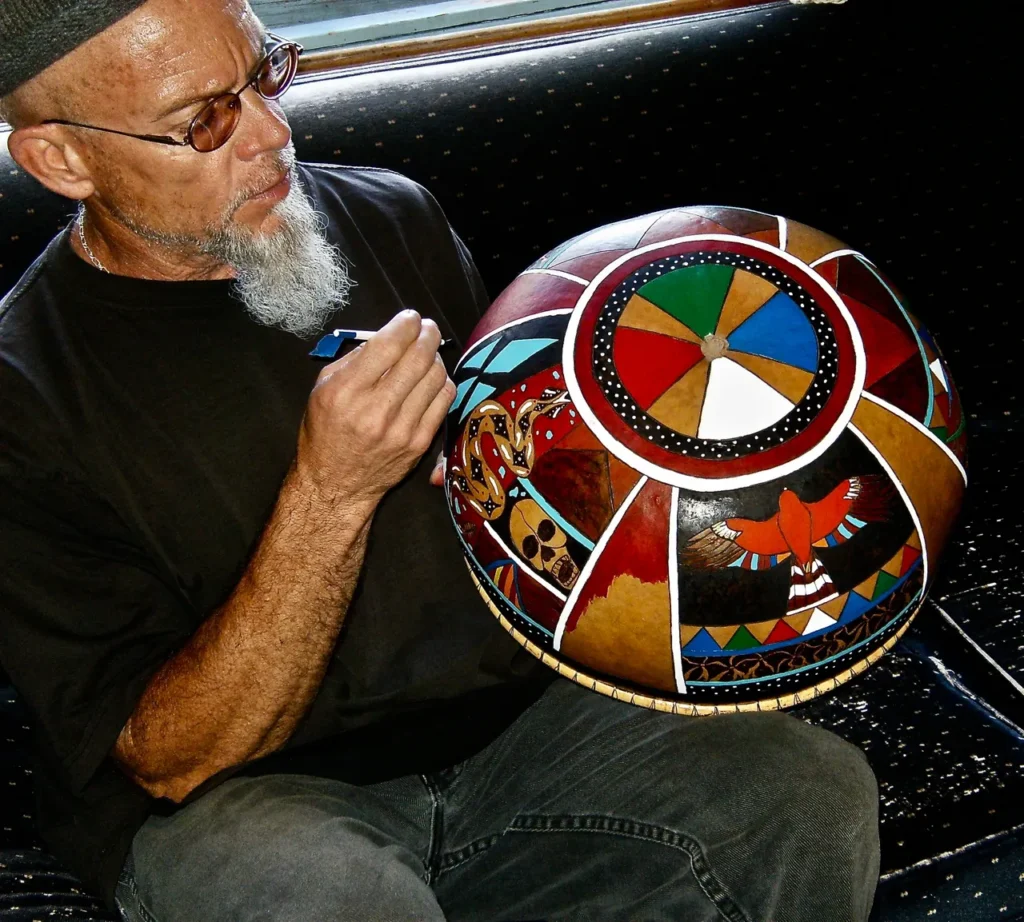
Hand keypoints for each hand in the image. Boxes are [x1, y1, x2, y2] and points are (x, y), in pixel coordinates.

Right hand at [295, 310, 455, 508]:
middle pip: (418, 357)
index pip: (389, 344)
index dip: (405, 324)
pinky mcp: (419, 443)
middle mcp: (375, 409)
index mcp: (346, 391)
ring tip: (427, 355)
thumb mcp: (323, 389)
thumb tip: (388, 335)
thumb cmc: (325, 432)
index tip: (409, 318)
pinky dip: (441, 383)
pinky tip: (431, 380)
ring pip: (436, 376)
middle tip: (427, 329)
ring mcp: (402, 428)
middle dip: (427, 334)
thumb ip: (354, 359)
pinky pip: (444, 400)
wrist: (335, 485)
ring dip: (435, 358)